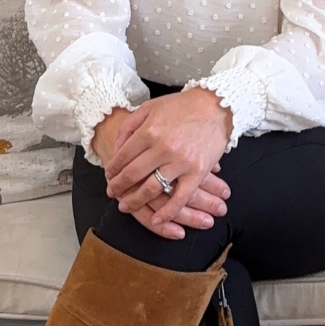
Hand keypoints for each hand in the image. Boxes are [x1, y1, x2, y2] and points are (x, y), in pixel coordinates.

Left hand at [104, 88, 232, 227]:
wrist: (216, 105)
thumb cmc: (183, 105)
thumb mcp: (151, 107)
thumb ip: (131, 125)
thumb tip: (118, 148)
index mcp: (150, 131)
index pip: (123, 156)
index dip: (113, 169)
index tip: (109, 176)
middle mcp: (162, 148)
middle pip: (133, 175)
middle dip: (118, 187)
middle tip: (112, 193)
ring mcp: (180, 162)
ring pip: (151, 189)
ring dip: (135, 201)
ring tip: (125, 206)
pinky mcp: (197, 172)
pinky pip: (179, 198)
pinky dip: (167, 213)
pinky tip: (157, 221)